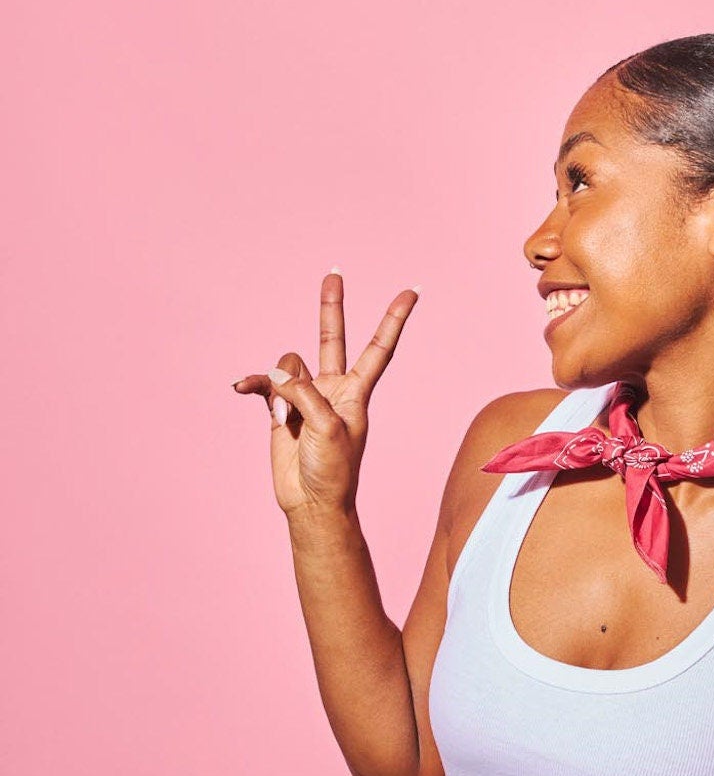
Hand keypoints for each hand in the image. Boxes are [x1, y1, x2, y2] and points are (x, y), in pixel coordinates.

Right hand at [232, 269, 419, 517]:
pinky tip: (240, 388)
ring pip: (287, 366)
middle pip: (331, 339)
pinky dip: (253, 384)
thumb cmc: (333, 471)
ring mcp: (304, 397)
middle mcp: (332, 389)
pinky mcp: (280, 409)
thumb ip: (304, 393)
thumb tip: (277, 375)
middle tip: (333, 273)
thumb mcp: (328, 428)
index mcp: (356, 392)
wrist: (310, 502)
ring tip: (283, 418)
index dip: (394, 320)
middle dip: (331, 307)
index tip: (412, 291)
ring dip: (279, 387)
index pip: (379, 349)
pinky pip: (264, 385)